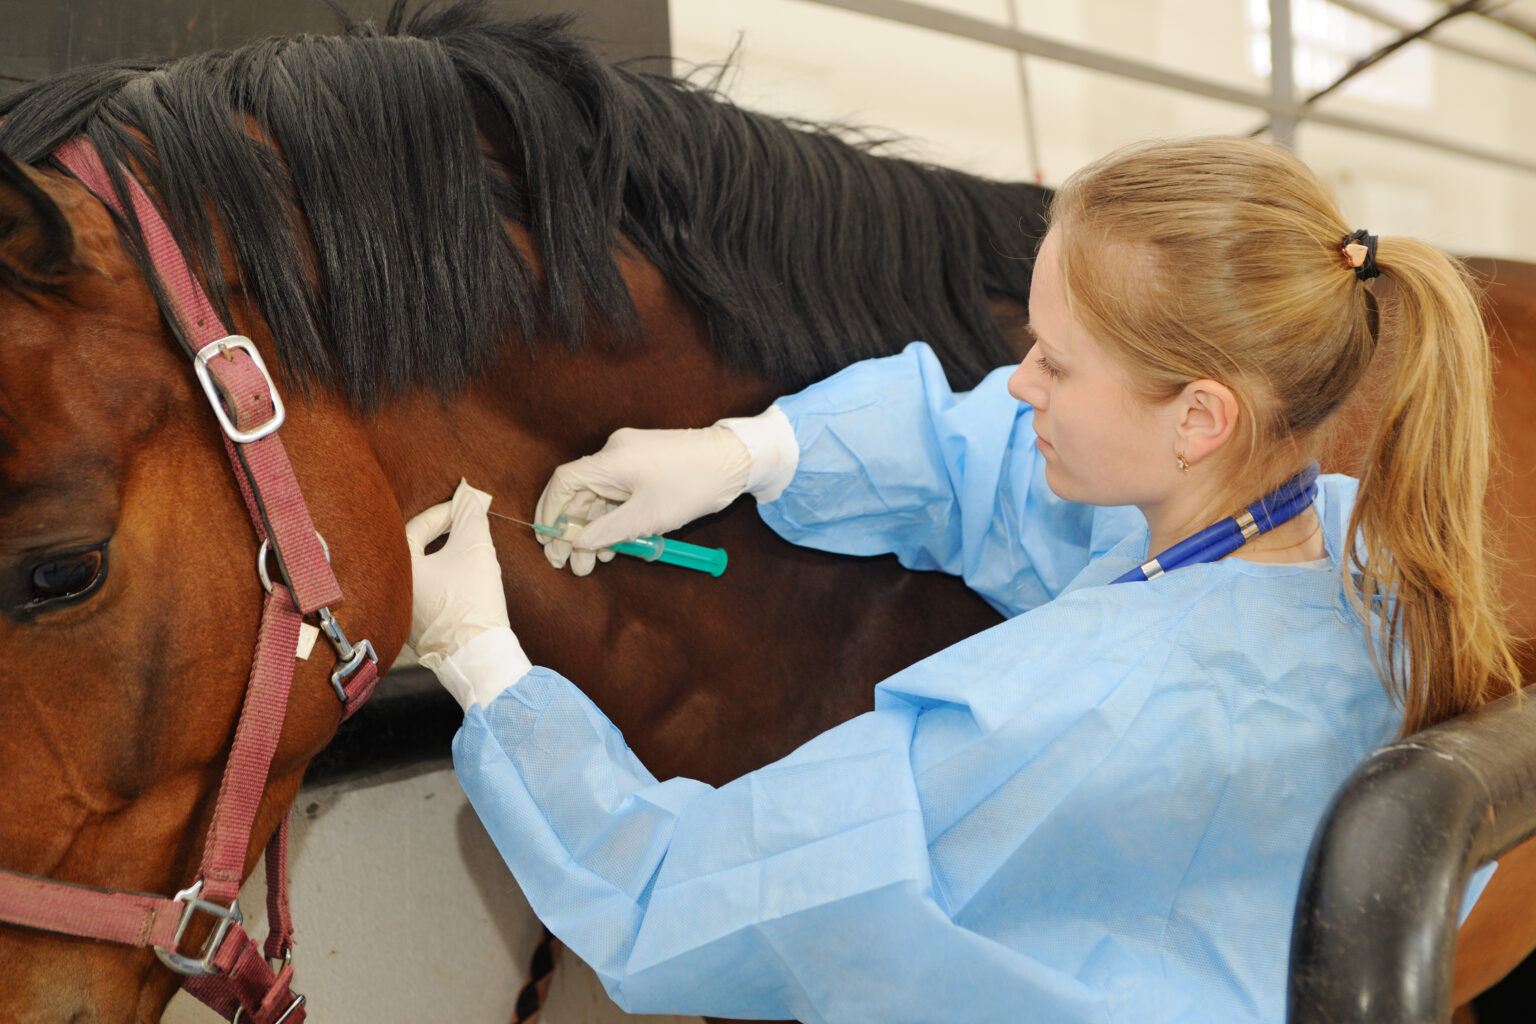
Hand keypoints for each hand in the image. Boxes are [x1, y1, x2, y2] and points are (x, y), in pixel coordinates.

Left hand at [404, 479, 511, 678]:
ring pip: (419, 574)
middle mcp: (389, 592)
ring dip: (440, 559)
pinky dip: (440, 582)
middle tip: (462, 525)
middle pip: (412, 550)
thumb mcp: (475, 550)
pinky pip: (423, 595)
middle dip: (439, 535)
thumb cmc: (473, 601)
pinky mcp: (415, 631)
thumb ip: (470, 517)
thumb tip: (469, 496)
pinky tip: (460, 582)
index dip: (444, 513)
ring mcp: (399, 614)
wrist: (480, 657)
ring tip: (465, 552)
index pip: (416, 528)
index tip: (466, 508)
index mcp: (396, 569)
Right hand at [535, 425, 751, 575]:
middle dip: (574, 530)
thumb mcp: (648, 517)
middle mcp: (615, 453)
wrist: (736, 460)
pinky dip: (613, 517)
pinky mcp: (643, 464)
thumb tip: (576, 543)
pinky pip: (617, 492)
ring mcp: (629, 456)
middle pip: (579, 492)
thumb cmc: (693, 486)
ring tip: (597, 561)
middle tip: (571, 564)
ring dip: (595, 528)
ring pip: (599, 496)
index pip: (564, 483)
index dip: (551, 513)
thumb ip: (607, 531)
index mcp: (611, 459)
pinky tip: (615, 543)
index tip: (549, 543)